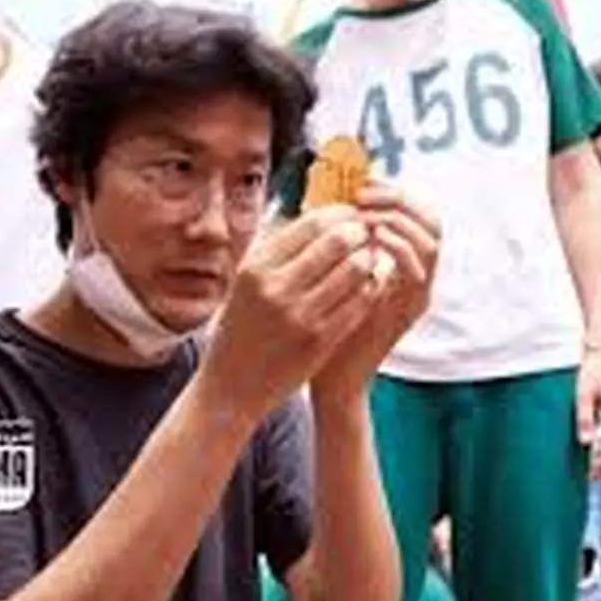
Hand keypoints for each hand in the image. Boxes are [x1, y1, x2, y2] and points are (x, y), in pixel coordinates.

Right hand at [200, 205, 379, 421]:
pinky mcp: (320, 341)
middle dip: (359, 232)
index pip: (310, 223)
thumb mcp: (245, 283)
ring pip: (354, 270)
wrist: (230, 386)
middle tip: (366, 233)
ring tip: (369, 257)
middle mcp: (276, 288)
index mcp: (256, 268)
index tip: (350, 214)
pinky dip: (369, 288)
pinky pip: (359, 303)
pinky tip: (368, 285)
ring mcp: (300, 316)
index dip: (339, 214)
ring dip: (368, 258)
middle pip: (336, 241)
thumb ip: (276, 250)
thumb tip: (314, 215)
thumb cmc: (241, 328)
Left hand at [309, 182, 440, 406]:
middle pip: (432, 221)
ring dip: (398, 220)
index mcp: (402, 262)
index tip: (362, 183)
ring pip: (431, 240)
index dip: (394, 192)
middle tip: (363, 195)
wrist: (330, 374)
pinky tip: (370, 240)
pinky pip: (417, 270)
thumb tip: (326, 198)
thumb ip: (339, 241)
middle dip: (399, 199)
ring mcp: (418, 293)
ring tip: (364, 216)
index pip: (416, 212)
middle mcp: (418, 275)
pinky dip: (397, 247)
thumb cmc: (323, 321)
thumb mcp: (332, 272)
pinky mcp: (410, 311)